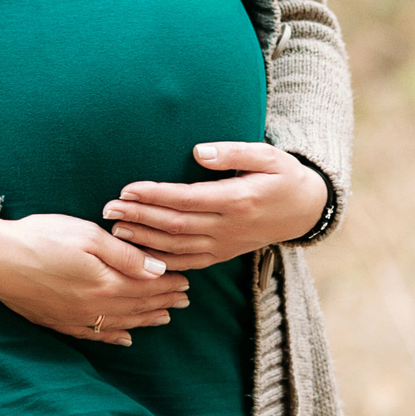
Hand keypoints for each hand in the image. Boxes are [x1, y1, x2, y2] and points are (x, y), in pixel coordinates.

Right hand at [0, 211, 189, 346]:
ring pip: (120, 323)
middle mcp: (93, 307)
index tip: (186, 282)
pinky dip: (113, 337)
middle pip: (137, 307)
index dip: (168, 285)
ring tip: (164, 317)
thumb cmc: (41, 238)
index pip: (146, 287)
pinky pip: (94, 335)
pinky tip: (124, 338)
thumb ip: (125, 255)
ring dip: (144, 320)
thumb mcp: (87, 235)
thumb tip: (159, 269)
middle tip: (184, 300)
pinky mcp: (57, 322)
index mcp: (104, 284)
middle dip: (162, 302)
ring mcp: (75, 319)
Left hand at [104, 143, 329, 271]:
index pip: (186, 199)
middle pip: (175, 226)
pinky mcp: (223, 254)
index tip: (127, 189)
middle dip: (139, 217)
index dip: (155, 196)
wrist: (305, 210)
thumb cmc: (284, 176)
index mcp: (237, 201)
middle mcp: (229, 227)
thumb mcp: (268, 155)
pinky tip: (140, 255)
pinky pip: (188, 263)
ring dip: (144, 240)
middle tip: (108, 209)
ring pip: (178, 248)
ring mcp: (225, 245)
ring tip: (116, 229)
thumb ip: (233, 152)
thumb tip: (198, 152)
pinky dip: (162, 262)